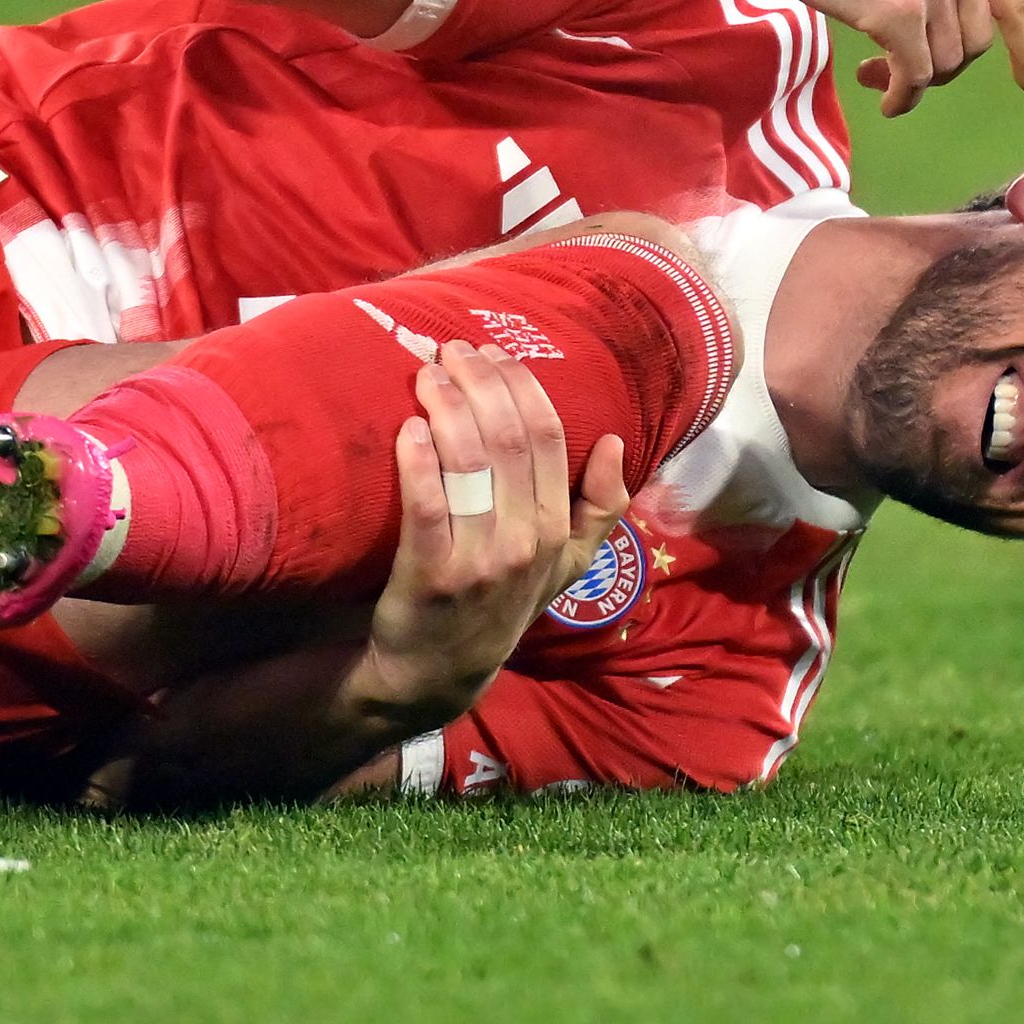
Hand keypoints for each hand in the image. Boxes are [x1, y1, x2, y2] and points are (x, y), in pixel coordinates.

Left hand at [361, 342, 633, 717]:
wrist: (439, 672)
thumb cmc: (500, 605)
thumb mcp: (564, 567)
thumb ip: (598, 509)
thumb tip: (615, 441)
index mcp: (558, 530)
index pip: (549, 437)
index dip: (520, 385)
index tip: (490, 354)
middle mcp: (526, 542)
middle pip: (508, 439)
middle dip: (480, 382)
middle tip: (451, 351)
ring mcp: (479, 560)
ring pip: (470, 463)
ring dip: (447, 407)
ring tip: (427, 374)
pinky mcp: (430, 575)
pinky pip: (427, 506)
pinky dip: (418, 461)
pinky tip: (408, 428)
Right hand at [730, 0, 1023, 116]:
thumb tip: (934, 19)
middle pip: (975, 41)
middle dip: (944, 67)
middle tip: (897, 73)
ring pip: (945, 63)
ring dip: (914, 81)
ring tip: (874, 76)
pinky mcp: (898, 14)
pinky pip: (915, 76)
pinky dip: (902, 97)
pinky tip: (883, 100)